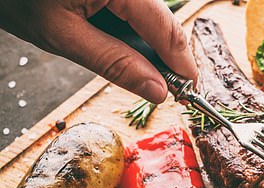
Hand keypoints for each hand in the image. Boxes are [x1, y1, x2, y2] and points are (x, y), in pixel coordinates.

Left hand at [0, 0, 196, 102]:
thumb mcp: (64, 36)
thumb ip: (115, 63)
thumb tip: (157, 90)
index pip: (168, 30)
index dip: (183, 65)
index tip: (188, 93)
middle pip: (165, 22)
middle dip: (167, 58)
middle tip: (164, 89)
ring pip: (152, 16)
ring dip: (149, 46)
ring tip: (140, 72)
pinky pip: (136, 8)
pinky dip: (134, 31)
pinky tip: (124, 49)